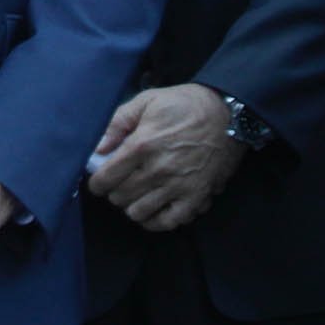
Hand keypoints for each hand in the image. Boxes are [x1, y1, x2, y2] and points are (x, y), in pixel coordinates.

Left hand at [86, 85, 243, 232]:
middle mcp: (158, 170)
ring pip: (139, 212)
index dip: (96, 183)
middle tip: (119, 184)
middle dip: (114, 192)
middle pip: (120, 197)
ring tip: (135, 195)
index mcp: (142, 145)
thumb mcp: (147, 101)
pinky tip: (152, 210)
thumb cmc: (184, 105)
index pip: (106, 178)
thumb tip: (97, 148)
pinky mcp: (196, 197)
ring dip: (132, 206)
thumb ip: (117, 123)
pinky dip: (155, 221)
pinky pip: (168, 222)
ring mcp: (178, 186)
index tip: (98, 181)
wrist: (228, 115)